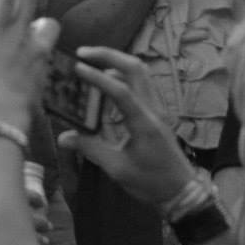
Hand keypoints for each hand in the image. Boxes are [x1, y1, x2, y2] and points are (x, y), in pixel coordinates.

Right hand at [59, 47, 196, 206]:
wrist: (181, 191)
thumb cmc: (150, 183)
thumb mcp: (117, 168)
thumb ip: (90, 148)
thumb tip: (62, 137)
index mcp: (143, 123)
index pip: (120, 91)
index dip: (97, 77)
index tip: (76, 67)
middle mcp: (152, 109)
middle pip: (135, 68)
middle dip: (108, 55)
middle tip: (82, 52)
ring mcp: (157, 108)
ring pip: (140, 72)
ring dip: (117, 61)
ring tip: (92, 62)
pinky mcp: (157, 112)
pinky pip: (142, 83)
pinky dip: (123, 74)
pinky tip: (107, 82)